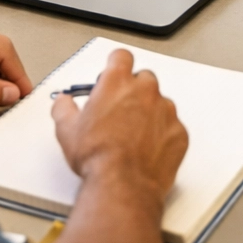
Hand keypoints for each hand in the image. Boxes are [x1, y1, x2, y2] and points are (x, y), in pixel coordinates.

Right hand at [53, 49, 187, 196]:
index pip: (121, 57)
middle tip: (120, 111)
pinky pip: (173, 126)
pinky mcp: (179, 132)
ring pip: (160, 103)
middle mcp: (145, 91)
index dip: (116, 65)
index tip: (112, 74)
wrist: (122, 185)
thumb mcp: (67, 130)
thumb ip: (64, 107)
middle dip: (134, 90)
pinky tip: (148, 150)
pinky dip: (163, 135)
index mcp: (117, 83)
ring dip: (150, 113)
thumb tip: (63, 102)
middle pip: (143, 78)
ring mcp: (166, 111)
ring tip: (134, 136)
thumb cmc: (98, 157)